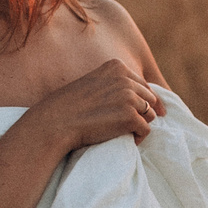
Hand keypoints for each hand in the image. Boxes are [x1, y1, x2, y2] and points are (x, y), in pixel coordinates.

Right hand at [21, 59, 160, 152]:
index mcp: (116, 66)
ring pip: (150, 114)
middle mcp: (125, 79)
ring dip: (141, 125)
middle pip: (149, 99)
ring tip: (127, 133)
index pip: (142, 84)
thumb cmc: (71, 106)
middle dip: (143, 113)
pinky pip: (145, 130)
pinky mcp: (130, 117)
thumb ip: (114, 84)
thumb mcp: (93, 83)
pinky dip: (138, 137)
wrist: (56, 122)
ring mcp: (129, 97)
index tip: (149, 111)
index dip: (145, 100)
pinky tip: (128, 140)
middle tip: (130, 125)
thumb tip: (141, 99)